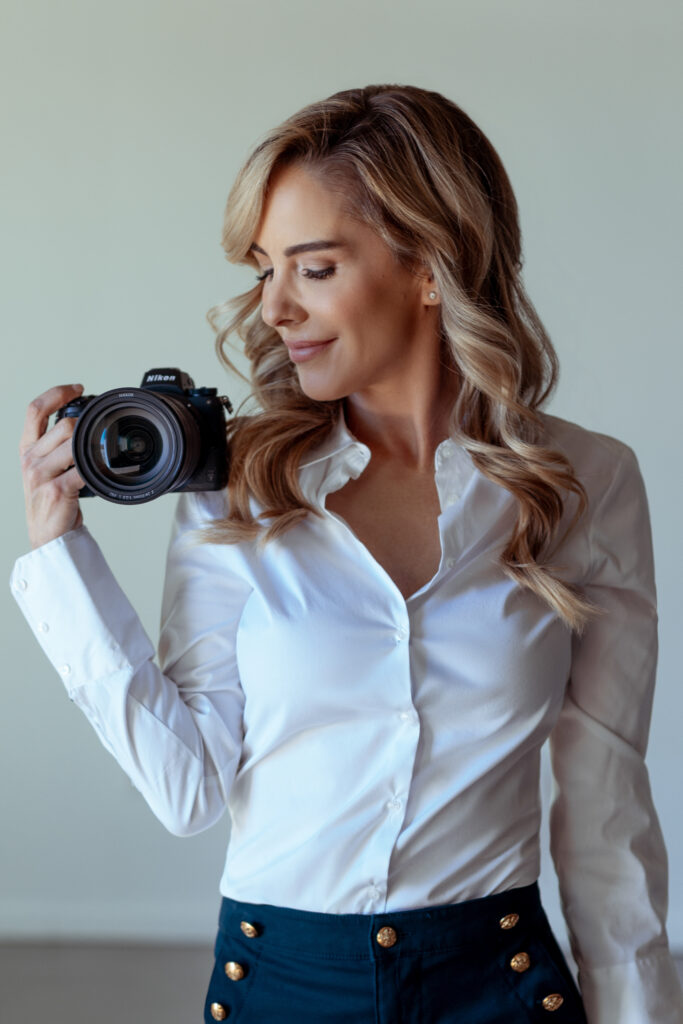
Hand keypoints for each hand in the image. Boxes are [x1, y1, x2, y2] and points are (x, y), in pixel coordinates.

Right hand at [20, 384, 86, 548]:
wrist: (47, 535)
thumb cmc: (50, 500)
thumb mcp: (45, 467)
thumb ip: (56, 445)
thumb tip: (84, 425)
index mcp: (27, 448)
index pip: (35, 409)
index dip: (56, 392)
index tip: (78, 388)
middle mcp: (30, 459)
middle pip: (63, 425)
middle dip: (86, 429)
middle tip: (98, 439)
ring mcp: (42, 475)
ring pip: (74, 444)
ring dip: (93, 449)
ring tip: (101, 457)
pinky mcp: (57, 490)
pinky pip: (84, 470)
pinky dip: (98, 469)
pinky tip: (104, 471)